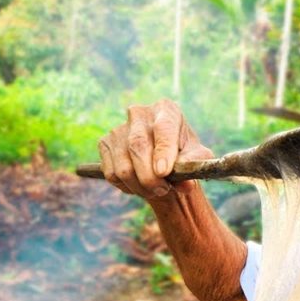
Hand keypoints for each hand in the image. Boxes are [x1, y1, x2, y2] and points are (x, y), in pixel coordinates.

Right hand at [97, 100, 213, 199]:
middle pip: (138, 147)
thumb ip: (193, 166)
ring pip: (124, 167)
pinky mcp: (105, 144)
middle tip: (162, 190)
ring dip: (140, 187)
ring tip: (155, 190)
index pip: (163, 128)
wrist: (161, 158)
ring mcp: (118, 128)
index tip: (164, 172)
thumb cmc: (182, 154)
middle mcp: (139, 114)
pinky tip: (139, 184)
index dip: (162, 151)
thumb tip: (187, 184)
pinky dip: (127, 187)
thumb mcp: (195, 157)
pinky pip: (112, 174)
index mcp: (166, 110)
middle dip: (150, 177)